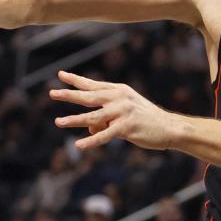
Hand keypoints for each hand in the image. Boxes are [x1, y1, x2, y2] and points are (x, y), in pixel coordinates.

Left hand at [51, 71, 176, 150]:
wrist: (168, 127)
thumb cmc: (145, 119)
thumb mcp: (124, 112)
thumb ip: (105, 116)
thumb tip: (88, 127)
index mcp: (119, 90)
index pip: (93, 84)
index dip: (76, 80)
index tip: (60, 75)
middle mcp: (119, 97)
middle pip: (89, 96)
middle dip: (69, 95)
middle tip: (52, 93)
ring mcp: (123, 111)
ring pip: (93, 116)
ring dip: (74, 120)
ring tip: (59, 122)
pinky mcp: (126, 127)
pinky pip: (104, 135)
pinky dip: (91, 141)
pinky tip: (79, 145)